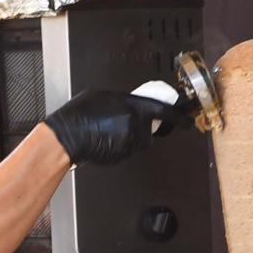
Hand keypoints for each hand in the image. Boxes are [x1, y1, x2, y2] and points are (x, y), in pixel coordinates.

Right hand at [45, 89, 180, 166]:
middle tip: (123, 124)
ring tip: (107, 131)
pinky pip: (126, 152)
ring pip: (137, 143)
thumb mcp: (105, 95)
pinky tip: (103, 140)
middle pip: (149, 132)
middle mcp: (134, 126)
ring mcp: (128, 144)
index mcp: (133, 107)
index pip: (165, 112)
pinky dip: (118, 147)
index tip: (186, 121)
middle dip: (141, 130)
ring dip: (128, 139)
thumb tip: (133, 105)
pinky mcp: (121, 156)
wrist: (66, 136)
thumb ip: (125, 101)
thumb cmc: (80, 114)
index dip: (179, 118)